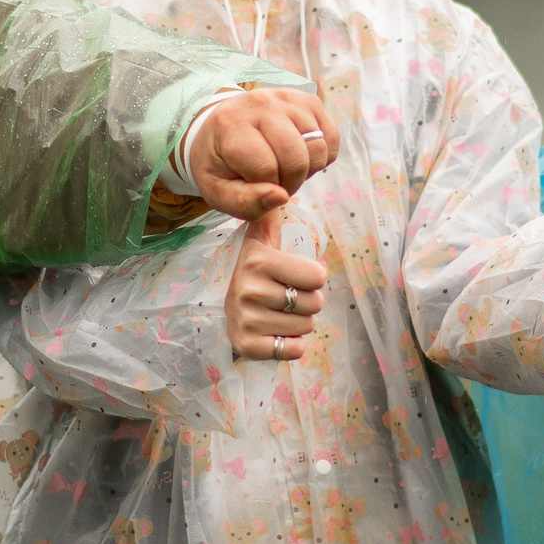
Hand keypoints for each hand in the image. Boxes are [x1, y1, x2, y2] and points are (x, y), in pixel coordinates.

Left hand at [188, 89, 341, 219]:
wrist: (221, 129)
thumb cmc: (219, 163)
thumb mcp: (218, 191)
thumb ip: (245, 203)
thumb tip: (281, 197)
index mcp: (230, 123)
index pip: (266, 169)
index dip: (267, 190)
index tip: (255, 187)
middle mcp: (261, 102)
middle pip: (297, 159)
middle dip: (290, 182)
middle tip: (274, 182)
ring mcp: (288, 98)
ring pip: (318, 150)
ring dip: (306, 170)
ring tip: (284, 166)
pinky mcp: (310, 101)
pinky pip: (331, 140)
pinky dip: (320, 157)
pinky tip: (299, 155)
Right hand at [227, 207, 327, 361]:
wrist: (225, 314)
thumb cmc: (255, 275)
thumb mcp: (259, 243)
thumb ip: (270, 217)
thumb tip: (280, 192)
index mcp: (257, 260)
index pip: (317, 276)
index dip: (312, 279)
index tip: (294, 277)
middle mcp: (248, 289)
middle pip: (315, 303)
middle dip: (308, 303)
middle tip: (287, 300)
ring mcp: (246, 319)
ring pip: (307, 327)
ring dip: (299, 324)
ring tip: (279, 316)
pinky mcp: (247, 346)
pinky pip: (294, 350)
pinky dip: (292, 346)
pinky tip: (276, 335)